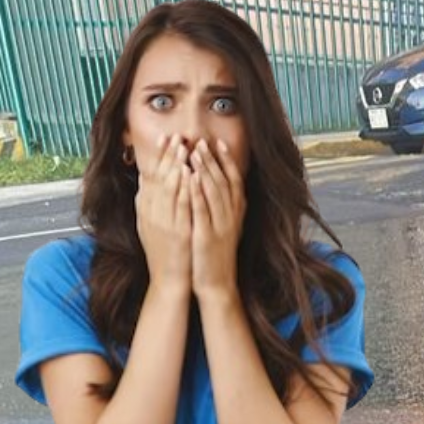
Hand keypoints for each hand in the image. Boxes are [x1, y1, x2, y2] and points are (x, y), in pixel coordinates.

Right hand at [135, 134, 191, 294]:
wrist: (168, 279)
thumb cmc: (164, 252)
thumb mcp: (151, 224)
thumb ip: (150, 203)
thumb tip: (148, 181)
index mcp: (146, 209)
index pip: (150, 176)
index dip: (158, 157)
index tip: (165, 138)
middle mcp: (151, 213)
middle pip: (158, 177)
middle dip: (167, 155)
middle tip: (175, 136)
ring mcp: (163, 221)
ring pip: (168, 188)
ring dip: (175, 165)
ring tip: (183, 147)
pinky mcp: (176, 231)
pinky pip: (180, 205)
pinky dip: (184, 187)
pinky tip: (190, 174)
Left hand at [188, 138, 246, 300]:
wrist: (217, 283)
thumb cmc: (215, 255)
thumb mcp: (225, 229)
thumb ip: (223, 209)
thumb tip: (215, 188)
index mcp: (236, 214)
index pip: (234, 181)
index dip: (226, 161)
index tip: (218, 144)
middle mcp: (232, 216)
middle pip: (223, 181)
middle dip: (212, 159)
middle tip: (202, 141)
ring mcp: (221, 226)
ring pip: (213, 192)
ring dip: (204, 170)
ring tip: (194, 151)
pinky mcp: (207, 235)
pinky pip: (201, 210)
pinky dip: (195, 192)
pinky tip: (188, 178)